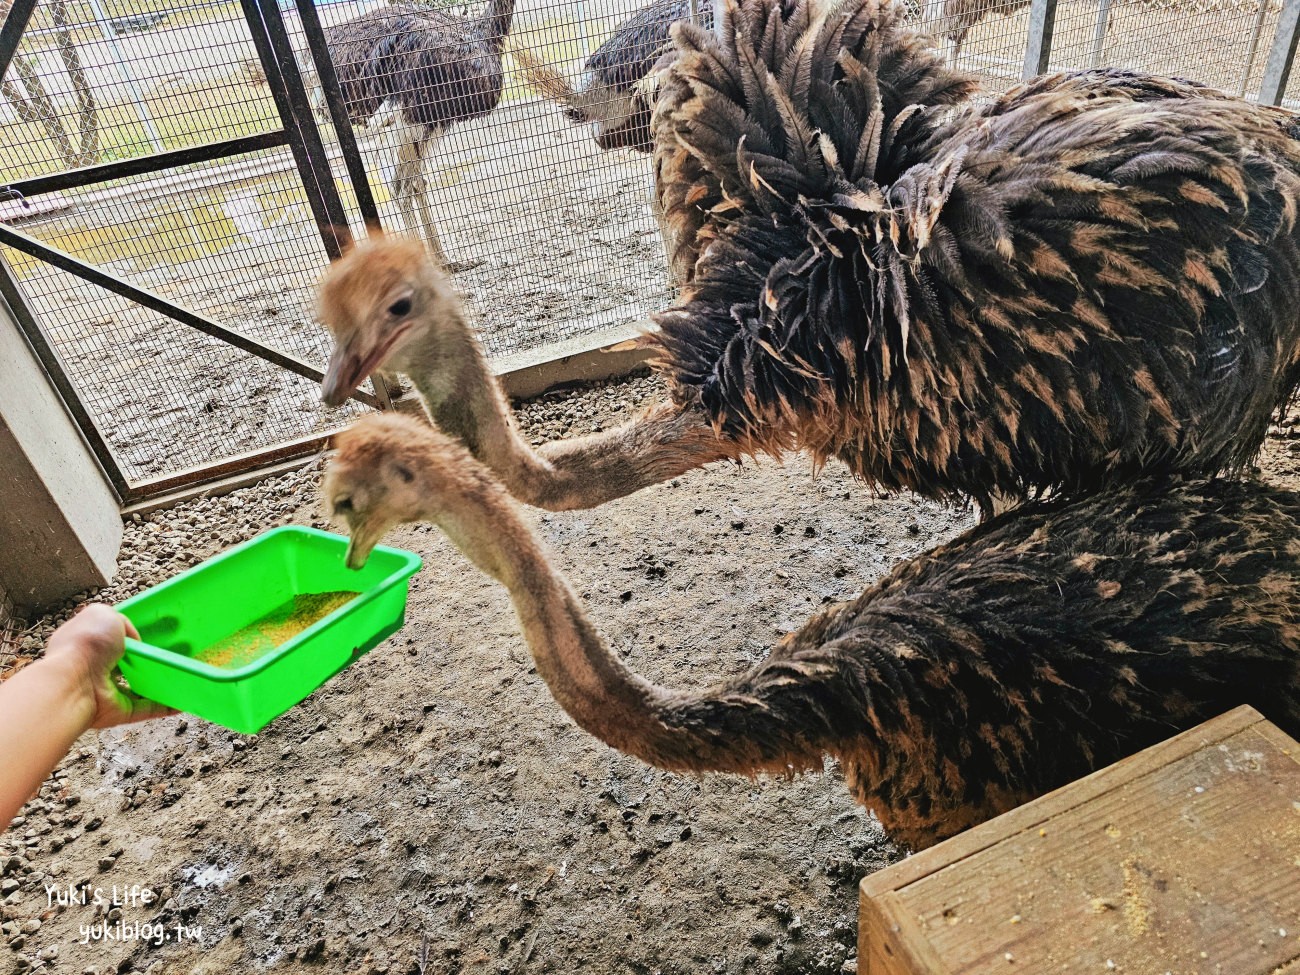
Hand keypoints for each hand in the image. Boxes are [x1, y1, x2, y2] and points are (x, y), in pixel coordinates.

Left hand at [43, 604, 175, 729]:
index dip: (128, 638)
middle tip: (170, 655)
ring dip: (158, 685)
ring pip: (137, 689)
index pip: (109, 640)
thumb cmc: (85, 645)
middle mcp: (94, 669)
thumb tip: (134, 641)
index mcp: (86, 645)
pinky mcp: (118, 711)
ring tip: (180, 677)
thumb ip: (121, 622)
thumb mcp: (103, 614)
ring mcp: (105, 692)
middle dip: (145, 662)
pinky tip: (181, 701)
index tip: (151, 636)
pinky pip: (145, 710)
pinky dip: (163, 707)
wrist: (75, 682)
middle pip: (125, 666)